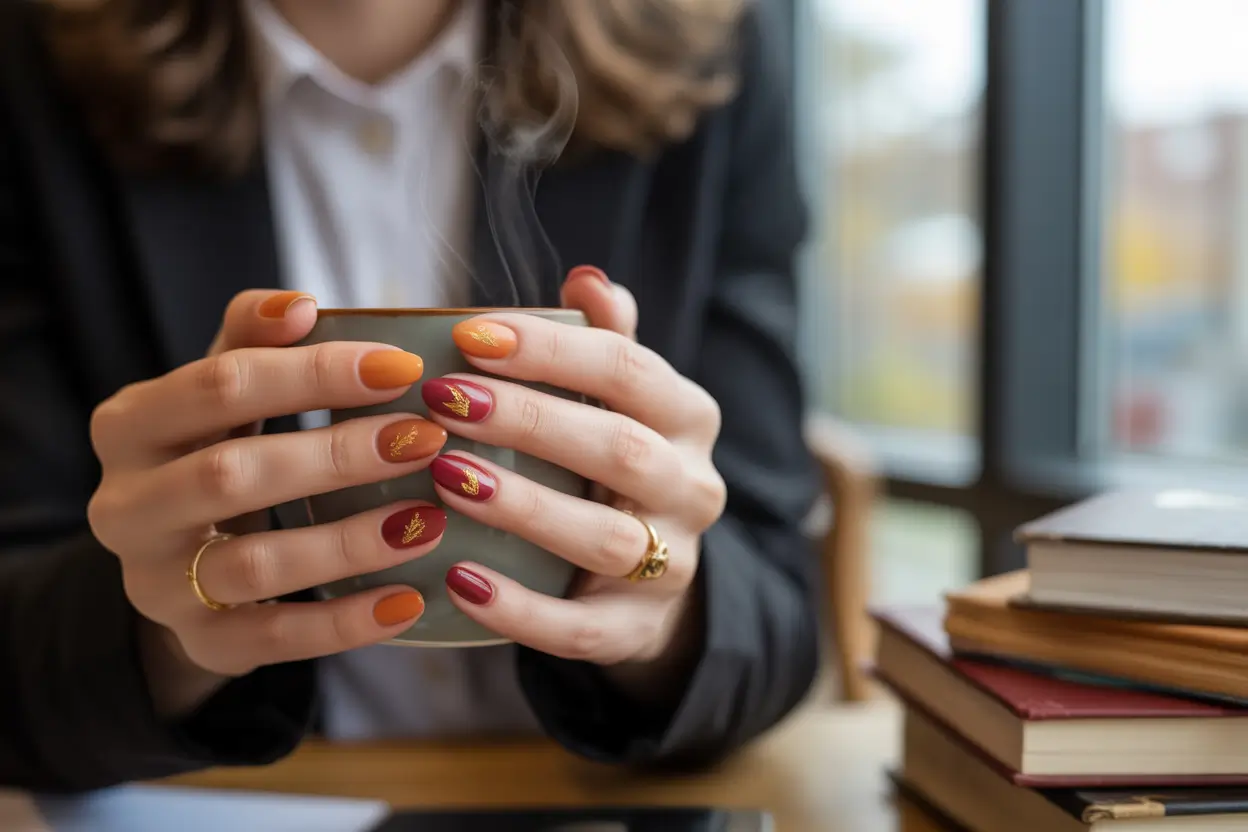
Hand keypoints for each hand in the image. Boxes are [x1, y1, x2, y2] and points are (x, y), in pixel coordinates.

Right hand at [86, 290, 448, 717]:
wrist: (180, 559)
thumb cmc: (217, 450)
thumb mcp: (219, 394)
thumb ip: (250, 342)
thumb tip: (299, 305)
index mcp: (130, 426)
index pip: (220, 386)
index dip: (313, 372)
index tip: (402, 366)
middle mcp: (125, 507)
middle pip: (231, 475)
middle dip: (335, 455)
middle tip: (423, 439)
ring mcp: (156, 584)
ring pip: (253, 564)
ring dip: (348, 542)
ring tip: (427, 520)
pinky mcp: (199, 642)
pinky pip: (273, 639)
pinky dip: (344, 622)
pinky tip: (409, 599)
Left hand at [421, 268, 726, 696]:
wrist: (652, 580)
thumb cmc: (614, 467)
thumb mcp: (622, 403)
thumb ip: (606, 343)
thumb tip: (588, 278)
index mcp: (689, 419)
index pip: (630, 370)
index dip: (552, 349)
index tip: (470, 334)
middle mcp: (694, 489)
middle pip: (621, 450)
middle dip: (531, 421)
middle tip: (444, 400)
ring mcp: (672, 566)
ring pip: (607, 539)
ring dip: (525, 506)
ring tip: (447, 477)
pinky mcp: (634, 630)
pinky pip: (579, 627)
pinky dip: (519, 608)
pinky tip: (458, 580)